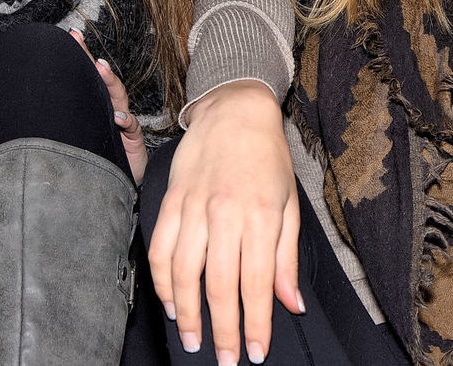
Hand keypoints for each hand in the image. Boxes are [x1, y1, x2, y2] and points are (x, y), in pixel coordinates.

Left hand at [69, 29, 146, 184]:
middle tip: (77, 40)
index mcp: (95, 106)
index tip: (69, 37)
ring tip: (100, 69)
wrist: (115, 185)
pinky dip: (125, 120)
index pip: (86, 78)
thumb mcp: (74, 139)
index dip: (79, 57)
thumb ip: (63, 123)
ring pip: (117, 96)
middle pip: (101, 78)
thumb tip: (34, 107)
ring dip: (109, 82)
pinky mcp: (133, 138)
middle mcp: (109, 108)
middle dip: (89, 58)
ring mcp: (122, 122)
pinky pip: (130, 126)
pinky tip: (118, 117)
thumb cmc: (94, 161)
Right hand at [147, 80, 302, 365]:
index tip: (255, 353)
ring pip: (184, 272)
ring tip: (192, 340)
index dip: (256, 323)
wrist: (234, 111)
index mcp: (261, 215)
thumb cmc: (267, 158)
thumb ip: (286, 257)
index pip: (257, 282)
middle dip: (222, 329)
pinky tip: (171, 302)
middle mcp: (225, 212)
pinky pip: (161, 248)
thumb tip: (291, 304)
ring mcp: (193, 206)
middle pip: (219, 284)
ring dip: (187, 313)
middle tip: (225, 359)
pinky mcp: (171, 200)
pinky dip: (163, 280)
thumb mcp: (289, 204)